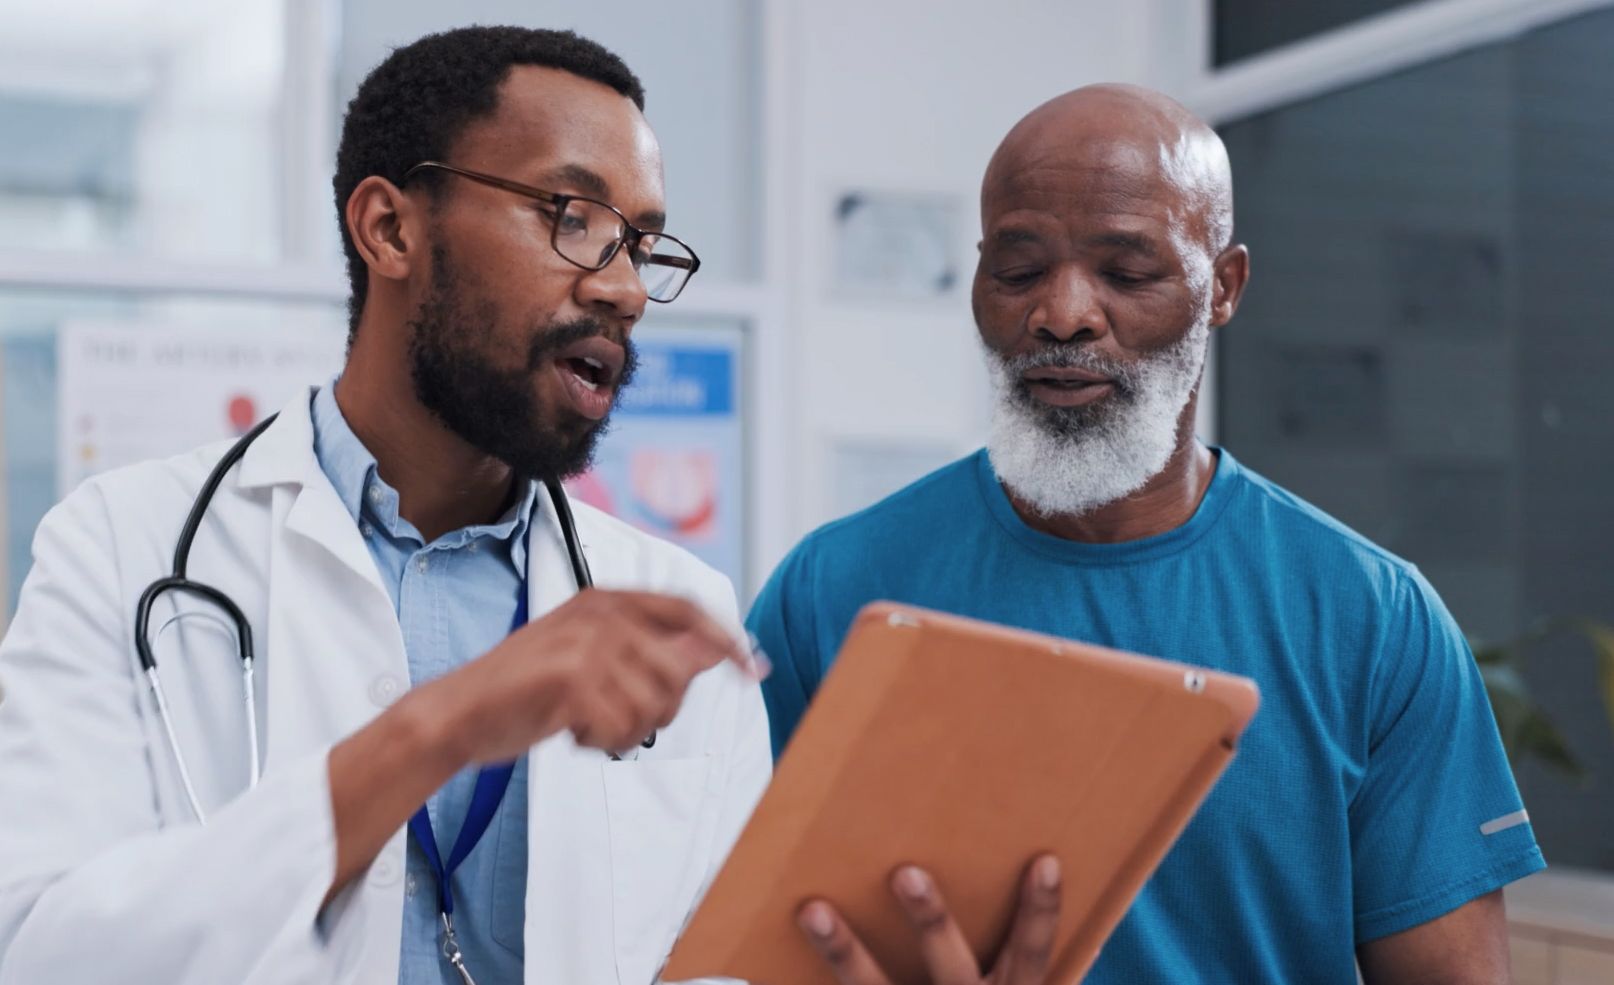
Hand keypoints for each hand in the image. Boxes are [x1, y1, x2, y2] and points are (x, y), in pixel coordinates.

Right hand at [435, 588, 758, 761]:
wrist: (459, 713)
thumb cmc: (528, 691)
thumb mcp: (595, 659)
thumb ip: (654, 651)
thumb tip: (721, 652)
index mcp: (608, 600)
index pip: (688, 610)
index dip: (725, 640)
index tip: (752, 669)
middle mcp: (601, 612)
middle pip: (679, 671)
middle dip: (660, 710)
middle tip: (618, 720)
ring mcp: (586, 643)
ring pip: (655, 704)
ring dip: (627, 730)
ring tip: (589, 724)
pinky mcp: (571, 679)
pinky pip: (622, 727)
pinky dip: (602, 742)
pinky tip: (573, 732)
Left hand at [797, 856, 1061, 984]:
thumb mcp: (1003, 984)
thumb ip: (1001, 951)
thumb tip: (1008, 862)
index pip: (1031, 952)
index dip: (1040, 910)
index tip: (1044, 862)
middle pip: (950, 964)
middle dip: (929, 920)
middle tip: (904, 873)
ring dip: (844, 951)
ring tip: (813, 910)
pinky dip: (812, 978)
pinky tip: (766, 966)